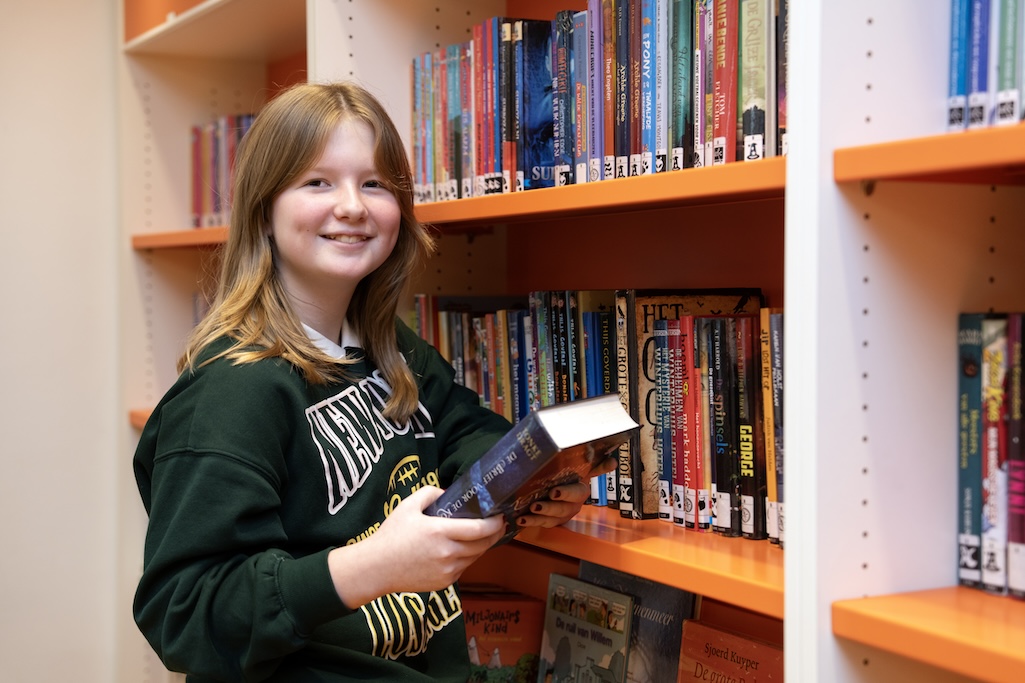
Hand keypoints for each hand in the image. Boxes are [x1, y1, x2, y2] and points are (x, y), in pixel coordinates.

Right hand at [328, 485, 504, 607]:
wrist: (376, 568)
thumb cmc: (391, 535)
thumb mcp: (408, 506)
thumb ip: (430, 493)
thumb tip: (448, 493)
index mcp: (440, 532)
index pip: (480, 529)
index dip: (495, 523)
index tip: (500, 515)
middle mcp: (448, 553)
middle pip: (483, 545)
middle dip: (494, 534)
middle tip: (497, 524)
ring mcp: (447, 571)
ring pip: (475, 557)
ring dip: (481, 546)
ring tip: (480, 535)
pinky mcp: (444, 583)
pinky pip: (463, 568)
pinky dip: (466, 558)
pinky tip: (460, 550)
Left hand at [515, 456, 616, 529]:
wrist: (566, 489)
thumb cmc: (574, 476)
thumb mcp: (586, 468)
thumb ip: (598, 465)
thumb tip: (614, 462)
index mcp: (580, 492)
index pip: (576, 493)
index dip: (566, 494)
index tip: (554, 492)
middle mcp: (572, 506)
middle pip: (562, 509)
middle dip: (548, 508)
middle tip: (536, 505)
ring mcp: (562, 515)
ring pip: (551, 519)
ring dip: (537, 519)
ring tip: (525, 516)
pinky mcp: (551, 521)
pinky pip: (541, 524)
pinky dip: (530, 523)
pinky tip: (520, 519)